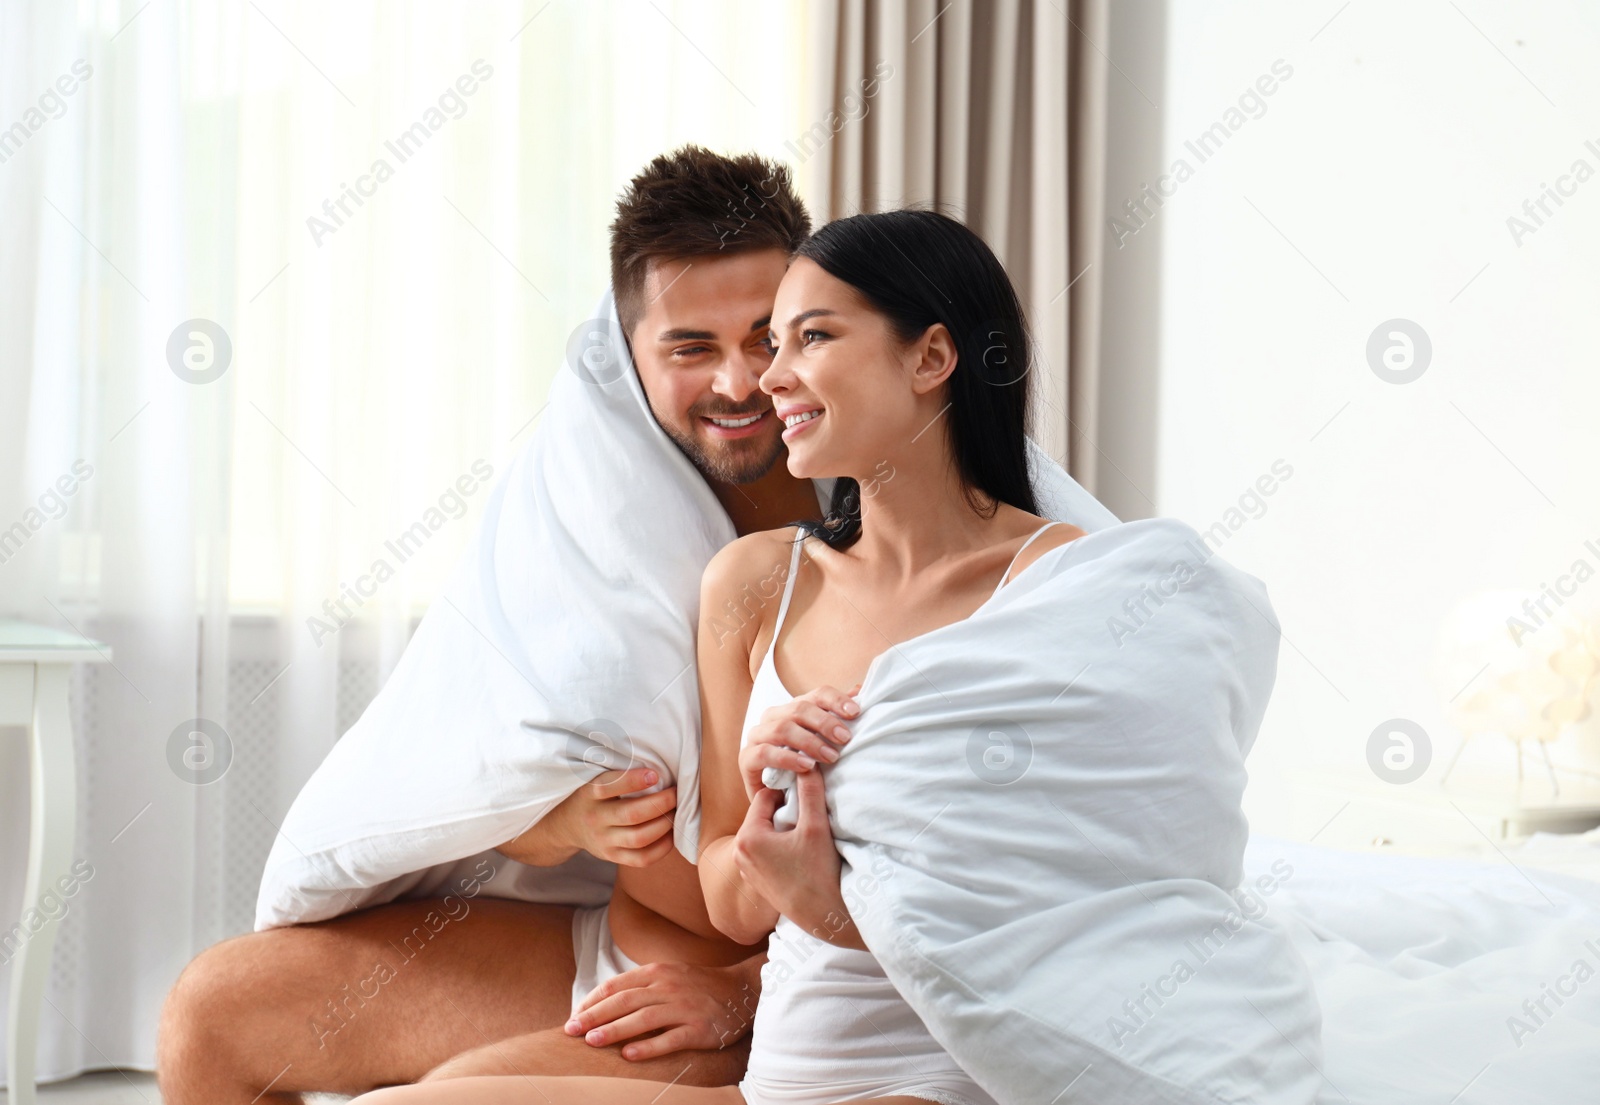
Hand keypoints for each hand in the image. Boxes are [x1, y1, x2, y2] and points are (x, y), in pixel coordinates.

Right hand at [496, 767, 676, 867]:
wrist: (565, 825)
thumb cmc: (590, 793)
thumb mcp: (592, 776)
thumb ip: (616, 769)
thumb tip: (655, 754)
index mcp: (589, 794)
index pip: (608, 787)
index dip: (633, 781)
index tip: (655, 774)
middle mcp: (595, 818)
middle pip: (632, 814)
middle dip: (661, 802)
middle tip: (676, 792)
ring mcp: (604, 841)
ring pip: (640, 837)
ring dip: (665, 824)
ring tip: (676, 811)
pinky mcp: (612, 857)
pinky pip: (642, 859)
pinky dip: (662, 847)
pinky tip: (671, 833)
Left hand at [564, 956, 762, 1059]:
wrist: (741, 990)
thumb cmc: (697, 986)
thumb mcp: (668, 976)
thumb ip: (640, 987)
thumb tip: (604, 1003)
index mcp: (656, 972)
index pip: (616, 985)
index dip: (592, 1001)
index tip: (574, 1015)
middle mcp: (667, 987)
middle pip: (624, 1001)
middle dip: (594, 1016)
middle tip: (571, 1030)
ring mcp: (683, 1007)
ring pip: (642, 1018)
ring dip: (614, 1030)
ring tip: (591, 1042)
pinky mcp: (698, 1028)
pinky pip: (670, 1038)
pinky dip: (648, 1047)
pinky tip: (628, 1055)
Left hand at [731, 768, 864, 948]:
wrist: (824, 918)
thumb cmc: (819, 873)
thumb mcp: (816, 827)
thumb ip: (810, 791)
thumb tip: (808, 765)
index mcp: (747, 837)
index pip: (767, 796)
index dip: (789, 792)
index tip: (808, 799)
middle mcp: (739, 852)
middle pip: (764, 814)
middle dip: (785, 811)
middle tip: (809, 819)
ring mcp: (746, 868)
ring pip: (766, 831)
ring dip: (784, 828)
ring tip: (807, 837)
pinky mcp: (756, 879)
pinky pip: (766, 849)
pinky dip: (782, 845)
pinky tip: (802, 854)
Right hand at [738, 683, 858, 797]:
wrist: (781, 802)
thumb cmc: (807, 769)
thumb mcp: (826, 744)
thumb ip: (838, 718)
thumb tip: (858, 691)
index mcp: (794, 708)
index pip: (816, 694)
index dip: (836, 700)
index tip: (856, 712)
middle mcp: (773, 717)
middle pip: (799, 708)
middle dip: (825, 722)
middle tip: (845, 739)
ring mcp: (757, 736)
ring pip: (782, 728)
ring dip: (809, 742)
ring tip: (830, 757)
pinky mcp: (746, 759)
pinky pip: (764, 753)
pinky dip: (787, 758)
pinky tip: (806, 767)